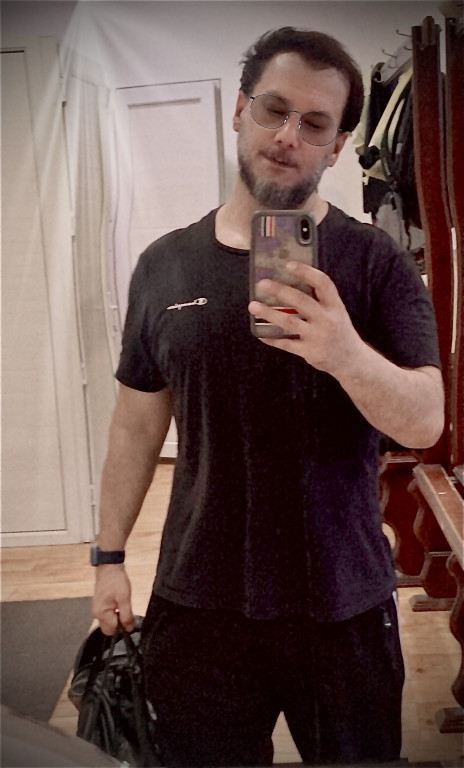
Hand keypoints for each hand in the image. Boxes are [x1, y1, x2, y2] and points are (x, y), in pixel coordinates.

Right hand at [92, 564, 134, 635]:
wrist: (109, 567)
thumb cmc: (116, 581)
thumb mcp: (124, 599)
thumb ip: (126, 616)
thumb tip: (129, 629)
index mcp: (101, 614)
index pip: (112, 631)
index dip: (122, 627)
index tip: (127, 617)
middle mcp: (96, 614)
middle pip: (109, 628)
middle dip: (118, 623)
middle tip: (124, 609)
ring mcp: (97, 609)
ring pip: (109, 621)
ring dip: (117, 616)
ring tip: (122, 603)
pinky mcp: (100, 604)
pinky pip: (107, 614)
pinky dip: (114, 611)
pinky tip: (118, 600)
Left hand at [249, 261, 361, 376]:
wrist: (351, 360)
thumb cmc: (339, 331)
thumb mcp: (336, 312)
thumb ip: (319, 300)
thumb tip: (291, 283)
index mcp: (335, 306)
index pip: (323, 283)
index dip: (306, 272)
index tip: (289, 265)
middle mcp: (327, 319)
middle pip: (301, 301)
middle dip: (279, 290)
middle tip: (262, 284)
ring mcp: (318, 336)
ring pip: (289, 322)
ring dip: (269, 313)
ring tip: (253, 306)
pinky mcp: (310, 352)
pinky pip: (286, 343)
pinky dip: (272, 338)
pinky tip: (260, 334)